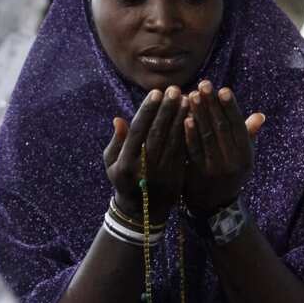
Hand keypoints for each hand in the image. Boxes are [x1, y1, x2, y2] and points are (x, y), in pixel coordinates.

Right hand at [104, 87, 189, 221]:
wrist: (142, 212)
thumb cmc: (123, 181)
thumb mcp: (111, 164)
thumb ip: (116, 142)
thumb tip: (119, 119)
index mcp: (126, 163)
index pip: (138, 131)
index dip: (147, 111)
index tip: (156, 92)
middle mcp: (144, 167)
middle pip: (157, 133)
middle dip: (167, 109)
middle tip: (174, 90)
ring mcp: (162, 173)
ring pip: (173, 140)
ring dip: (180, 118)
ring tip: (186, 98)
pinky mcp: (176, 176)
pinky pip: (183, 150)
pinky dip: (188, 133)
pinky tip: (192, 117)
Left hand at [183, 81, 264, 214]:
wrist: (214, 206)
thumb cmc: (229, 174)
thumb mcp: (242, 157)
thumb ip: (247, 135)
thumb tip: (260, 115)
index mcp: (246, 154)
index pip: (238, 126)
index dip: (231, 107)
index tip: (223, 89)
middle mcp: (233, 161)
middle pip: (222, 128)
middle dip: (212, 104)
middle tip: (204, 84)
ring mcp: (215, 168)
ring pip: (207, 136)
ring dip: (199, 114)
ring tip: (192, 94)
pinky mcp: (198, 174)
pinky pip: (193, 151)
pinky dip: (189, 134)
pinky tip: (185, 118)